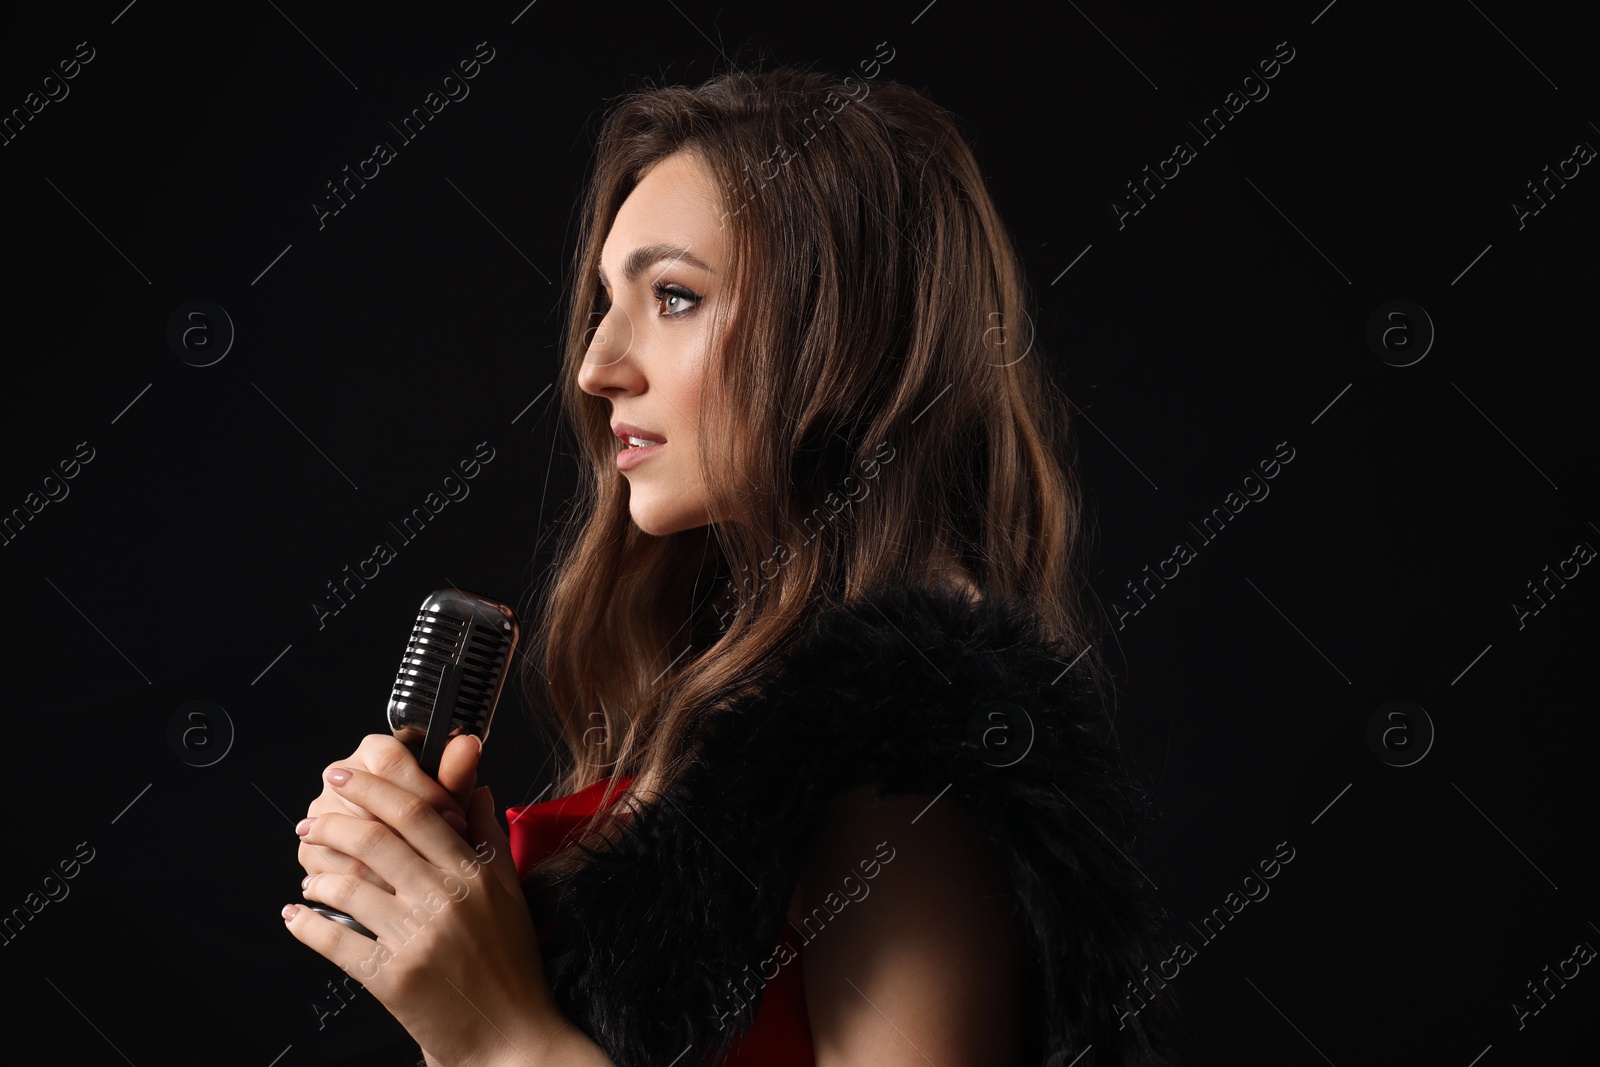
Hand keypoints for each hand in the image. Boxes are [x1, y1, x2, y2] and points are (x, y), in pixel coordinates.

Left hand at [285, 765, 576, 1064]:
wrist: (510, 1037)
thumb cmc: (511, 968)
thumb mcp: (511, 895)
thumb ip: (490, 838)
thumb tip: (479, 791)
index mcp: (474, 875)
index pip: (417, 812)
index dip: (374, 789)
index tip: (346, 779)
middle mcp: (445, 901)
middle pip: (374, 841)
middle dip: (332, 825)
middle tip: (312, 822)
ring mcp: (417, 940)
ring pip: (349, 888)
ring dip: (318, 876)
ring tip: (311, 876)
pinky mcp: (393, 979)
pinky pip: (336, 942)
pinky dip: (308, 926)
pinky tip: (297, 917)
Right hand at [298, 733, 481, 892]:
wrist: (407, 863)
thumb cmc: (432, 824)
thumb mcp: (449, 802)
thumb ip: (456, 775)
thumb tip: (468, 745)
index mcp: (373, 752)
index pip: (390, 761)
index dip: (427, 791)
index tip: (455, 817)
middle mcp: (341, 775)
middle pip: (371, 801)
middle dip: (412, 832)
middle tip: (442, 851)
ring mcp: (320, 811)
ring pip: (354, 839)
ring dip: (392, 863)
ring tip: (422, 875)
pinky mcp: (311, 848)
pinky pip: (338, 869)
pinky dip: (370, 884)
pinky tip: (396, 890)